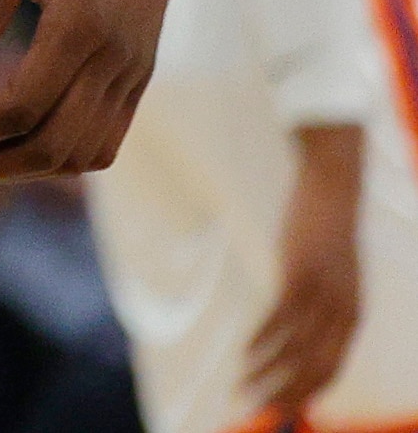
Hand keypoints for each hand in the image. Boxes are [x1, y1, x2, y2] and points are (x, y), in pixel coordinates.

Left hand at [0, 0, 191, 183]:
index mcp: (86, 25)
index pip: (21, 109)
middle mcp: (119, 60)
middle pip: (50, 147)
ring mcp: (137, 70)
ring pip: (83, 153)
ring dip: (20, 169)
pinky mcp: (140, 69)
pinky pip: (104, 135)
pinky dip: (57, 154)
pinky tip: (9, 145)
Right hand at [249, 124, 365, 417]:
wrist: (334, 186)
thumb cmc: (325, 231)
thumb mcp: (331, 275)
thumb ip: (323, 302)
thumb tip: (303, 328)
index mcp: (352, 316)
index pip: (331, 369)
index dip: (306, 393)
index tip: (282, 409)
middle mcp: (343, 312)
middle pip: (316, 368)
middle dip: (287, 394)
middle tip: (262, 412)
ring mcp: (323, 294)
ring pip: (295, 349)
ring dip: (268, 374)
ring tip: (245, 389)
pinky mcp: (301, 274)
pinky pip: (280, 319)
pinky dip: (262, 342)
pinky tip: (245, 355)